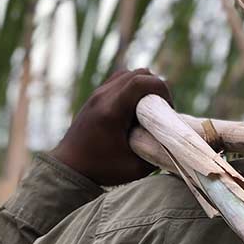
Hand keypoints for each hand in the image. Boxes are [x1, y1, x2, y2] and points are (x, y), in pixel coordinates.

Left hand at [52, 69, 172, 185]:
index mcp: (111, 111)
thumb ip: (158, 150)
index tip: (168, 109)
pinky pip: (119, 79)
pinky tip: (135, 107)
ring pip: (128, 73)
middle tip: (161, 109)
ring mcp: (96, 94)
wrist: (68, 169)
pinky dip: (132, 87)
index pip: (141, 82)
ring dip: (144, 85)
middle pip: (138, 73)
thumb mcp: (137, 167)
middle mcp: (102, 97)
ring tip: (148, 107)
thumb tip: (175, 139)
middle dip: (156, 87)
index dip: (162, 90)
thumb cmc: (103, 169)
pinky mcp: (95, 96)